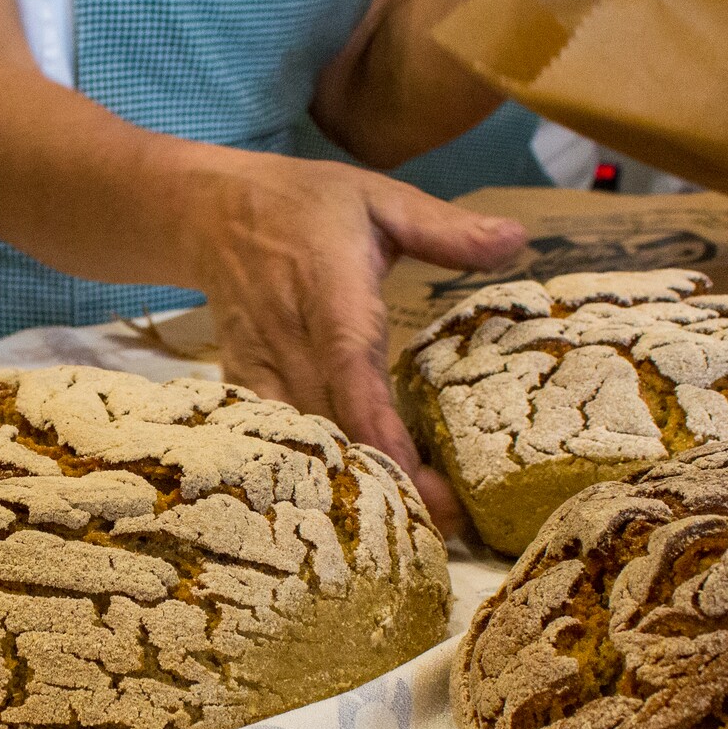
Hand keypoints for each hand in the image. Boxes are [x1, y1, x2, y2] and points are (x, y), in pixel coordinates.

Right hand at [188, 154, 525, 535]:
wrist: (210, 212)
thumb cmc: (305, 204)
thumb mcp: (379, 198)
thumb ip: (445, 228)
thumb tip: (518, 241)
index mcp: (327, 289)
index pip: (351, 368)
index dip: (381, 429)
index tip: (422, 477)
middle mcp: (288, 336)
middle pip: (334, 423)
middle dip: (388, 477)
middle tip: (449, 523)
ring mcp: (259, 366)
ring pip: (304, 442)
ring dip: (353, 486)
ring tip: (415, 530)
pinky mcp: (243, 385)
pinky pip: (277, 441)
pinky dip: (311, 474)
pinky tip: (353, 509)